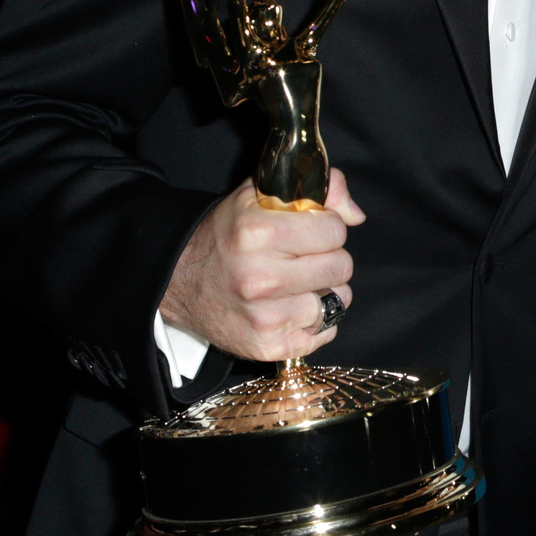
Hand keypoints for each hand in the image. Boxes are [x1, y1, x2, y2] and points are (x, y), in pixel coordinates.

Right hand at [159, 168, 366, 361]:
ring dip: (324, 291)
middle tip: (302, 257)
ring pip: (338, 300)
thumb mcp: (261, 195)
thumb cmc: (228, 235)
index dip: (326, 226)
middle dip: (328, 258)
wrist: (179, 282)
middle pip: (341, 266)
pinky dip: (316, 320)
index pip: (335, 230)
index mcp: (258, 233)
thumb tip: (356, 215)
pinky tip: (291, 307)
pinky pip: (327, 330)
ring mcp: (265, 317)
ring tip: (296, 283)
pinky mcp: (269, 347)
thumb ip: (317, 189)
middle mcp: (261, 278)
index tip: (309, 229)